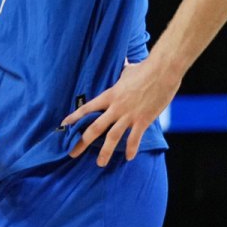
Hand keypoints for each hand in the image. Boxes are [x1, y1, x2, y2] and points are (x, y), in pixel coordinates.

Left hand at [61, 59, 179, 166]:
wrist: (162, 72)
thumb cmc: (145, 69)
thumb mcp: (127, 70)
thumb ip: (121, 72)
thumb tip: (123, 64)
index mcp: (109, 95)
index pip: (86, 108)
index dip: (74, 117)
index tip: (63, 126)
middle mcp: (116, 107)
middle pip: (95, 127)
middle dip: (82, 142)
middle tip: (73, 153)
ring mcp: (129, 115)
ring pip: (112, 137)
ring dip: (105, 151)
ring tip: (99, 163)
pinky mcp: (143, 120)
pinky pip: (135, 138)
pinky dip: (131, 148)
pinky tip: (128, 158)